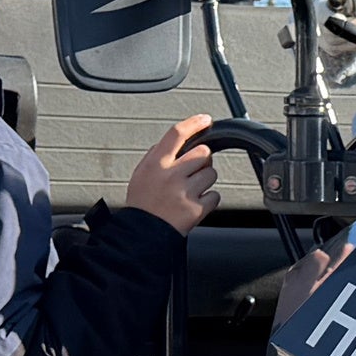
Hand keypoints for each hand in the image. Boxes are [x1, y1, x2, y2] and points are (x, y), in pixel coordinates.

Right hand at [126, 113, 218, 233]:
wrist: (142, 235)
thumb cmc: (142, 205)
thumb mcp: (140, 174)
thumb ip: (155, 156)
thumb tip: (173, 143)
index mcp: (156, 164)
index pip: (177, 134)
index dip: (194, 123)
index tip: (205, 120)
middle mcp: (171, 175)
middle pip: (203, 153)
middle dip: (202, 160)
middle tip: (192, 172)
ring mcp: (185, 192)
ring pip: (211, 173)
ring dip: (205, 181)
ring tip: (190, 191)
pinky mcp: (196, 209)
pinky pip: (215, 195)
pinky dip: (208, 200)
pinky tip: (194, 204)